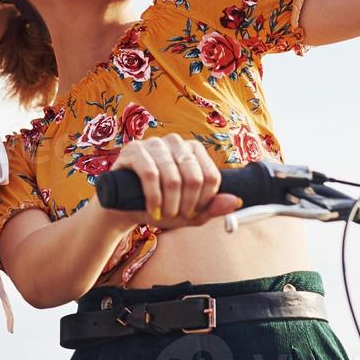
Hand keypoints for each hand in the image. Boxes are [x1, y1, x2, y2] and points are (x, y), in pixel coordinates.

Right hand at [101, 135, 242, 228]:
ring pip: (173, 177)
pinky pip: (150, 173)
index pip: (211, 176)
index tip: (193, 213)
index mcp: (193, 151)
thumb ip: (212, 207)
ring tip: (163, 216)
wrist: (124, 208)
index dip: (205, 201)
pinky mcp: (133, 150)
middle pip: (194, 177)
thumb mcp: (189, 212)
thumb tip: (236, 201)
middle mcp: (175, 142)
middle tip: (178, 217)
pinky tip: (152, 209)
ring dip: (170, 204)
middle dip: (187, 205)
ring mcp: (153, 143)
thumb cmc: (160, 206)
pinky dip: (154, 197)